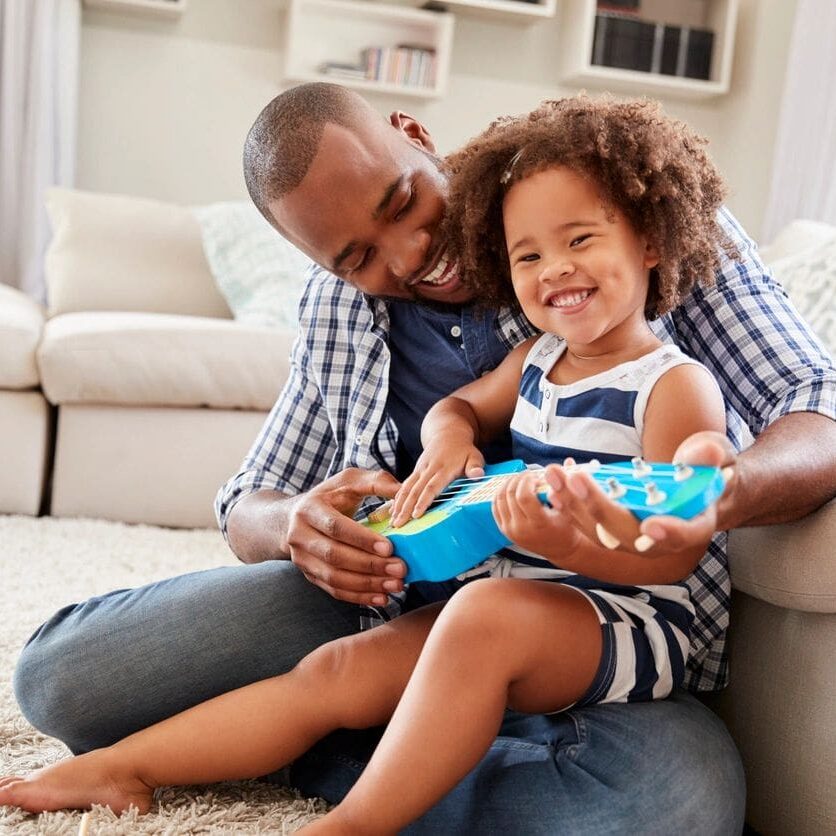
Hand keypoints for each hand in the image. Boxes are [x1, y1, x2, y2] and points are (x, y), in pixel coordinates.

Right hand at [285, 468, 405, 605]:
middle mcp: (300, 536)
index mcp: (309, 509)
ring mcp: (302, 559)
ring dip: (367, 584)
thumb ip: (376, 482)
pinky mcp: (310, 575)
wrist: (293, 518)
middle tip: (400, 568)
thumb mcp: (349, 480)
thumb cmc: (329, 497)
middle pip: (335, 555)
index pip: (335, 527)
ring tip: (395, 585)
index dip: (361, 539)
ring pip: (334, 577)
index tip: (389, 547)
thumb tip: (403, 491)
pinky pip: (334, 590)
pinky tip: (381, 597)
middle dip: (370, 565)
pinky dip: (359, 597)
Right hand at [390, 439, 484, 527]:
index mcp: (443, 468)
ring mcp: (420, 469)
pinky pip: (405, 485)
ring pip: (407, 488)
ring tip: (393, 522)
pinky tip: (393, 511)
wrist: (448, 434)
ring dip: (399, 505)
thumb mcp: (474, 456)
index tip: (416, 515)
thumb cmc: (464, 450)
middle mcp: (428, 469)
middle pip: (415, 491)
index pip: (431, 487)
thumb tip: (478, 475)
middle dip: (406, 508)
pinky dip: (398, 498)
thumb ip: (475, 466)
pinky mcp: (415, 471)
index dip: (423, 501)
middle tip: (399, 524)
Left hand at [491, 470, 581, 561]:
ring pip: (499, 499)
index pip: (524, 497)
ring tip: (521, 480)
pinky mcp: (504, 530)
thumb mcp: (570, 509)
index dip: (527, 481)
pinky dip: (500, 494)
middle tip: (528, 475)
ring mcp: (510, 530)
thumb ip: (566, 485)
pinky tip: (511, 488)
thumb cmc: (567, 528)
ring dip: (508, 484)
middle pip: (510, 495)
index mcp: (538, 524)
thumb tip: (568, 462)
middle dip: (518, 479)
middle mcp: (521, 529)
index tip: (535, 476)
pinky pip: (495, 507)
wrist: (560, 549)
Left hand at [543, 434, 735, 557]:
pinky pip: (587, 523)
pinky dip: (569, 504)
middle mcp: (660, 539)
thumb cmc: (706, 471)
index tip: (652, 526)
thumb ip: (708, 457)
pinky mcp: (612, 528)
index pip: (685, 535)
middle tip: (577, 479)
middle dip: (599, 507)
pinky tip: (553, 484)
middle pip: (628, 532)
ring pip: (600, 530)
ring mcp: (632, 536)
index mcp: (695, 524)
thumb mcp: (714, 459)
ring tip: (555, 476)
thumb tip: (707, 452)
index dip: (670, 533)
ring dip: (574, 504)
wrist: (693, 487)